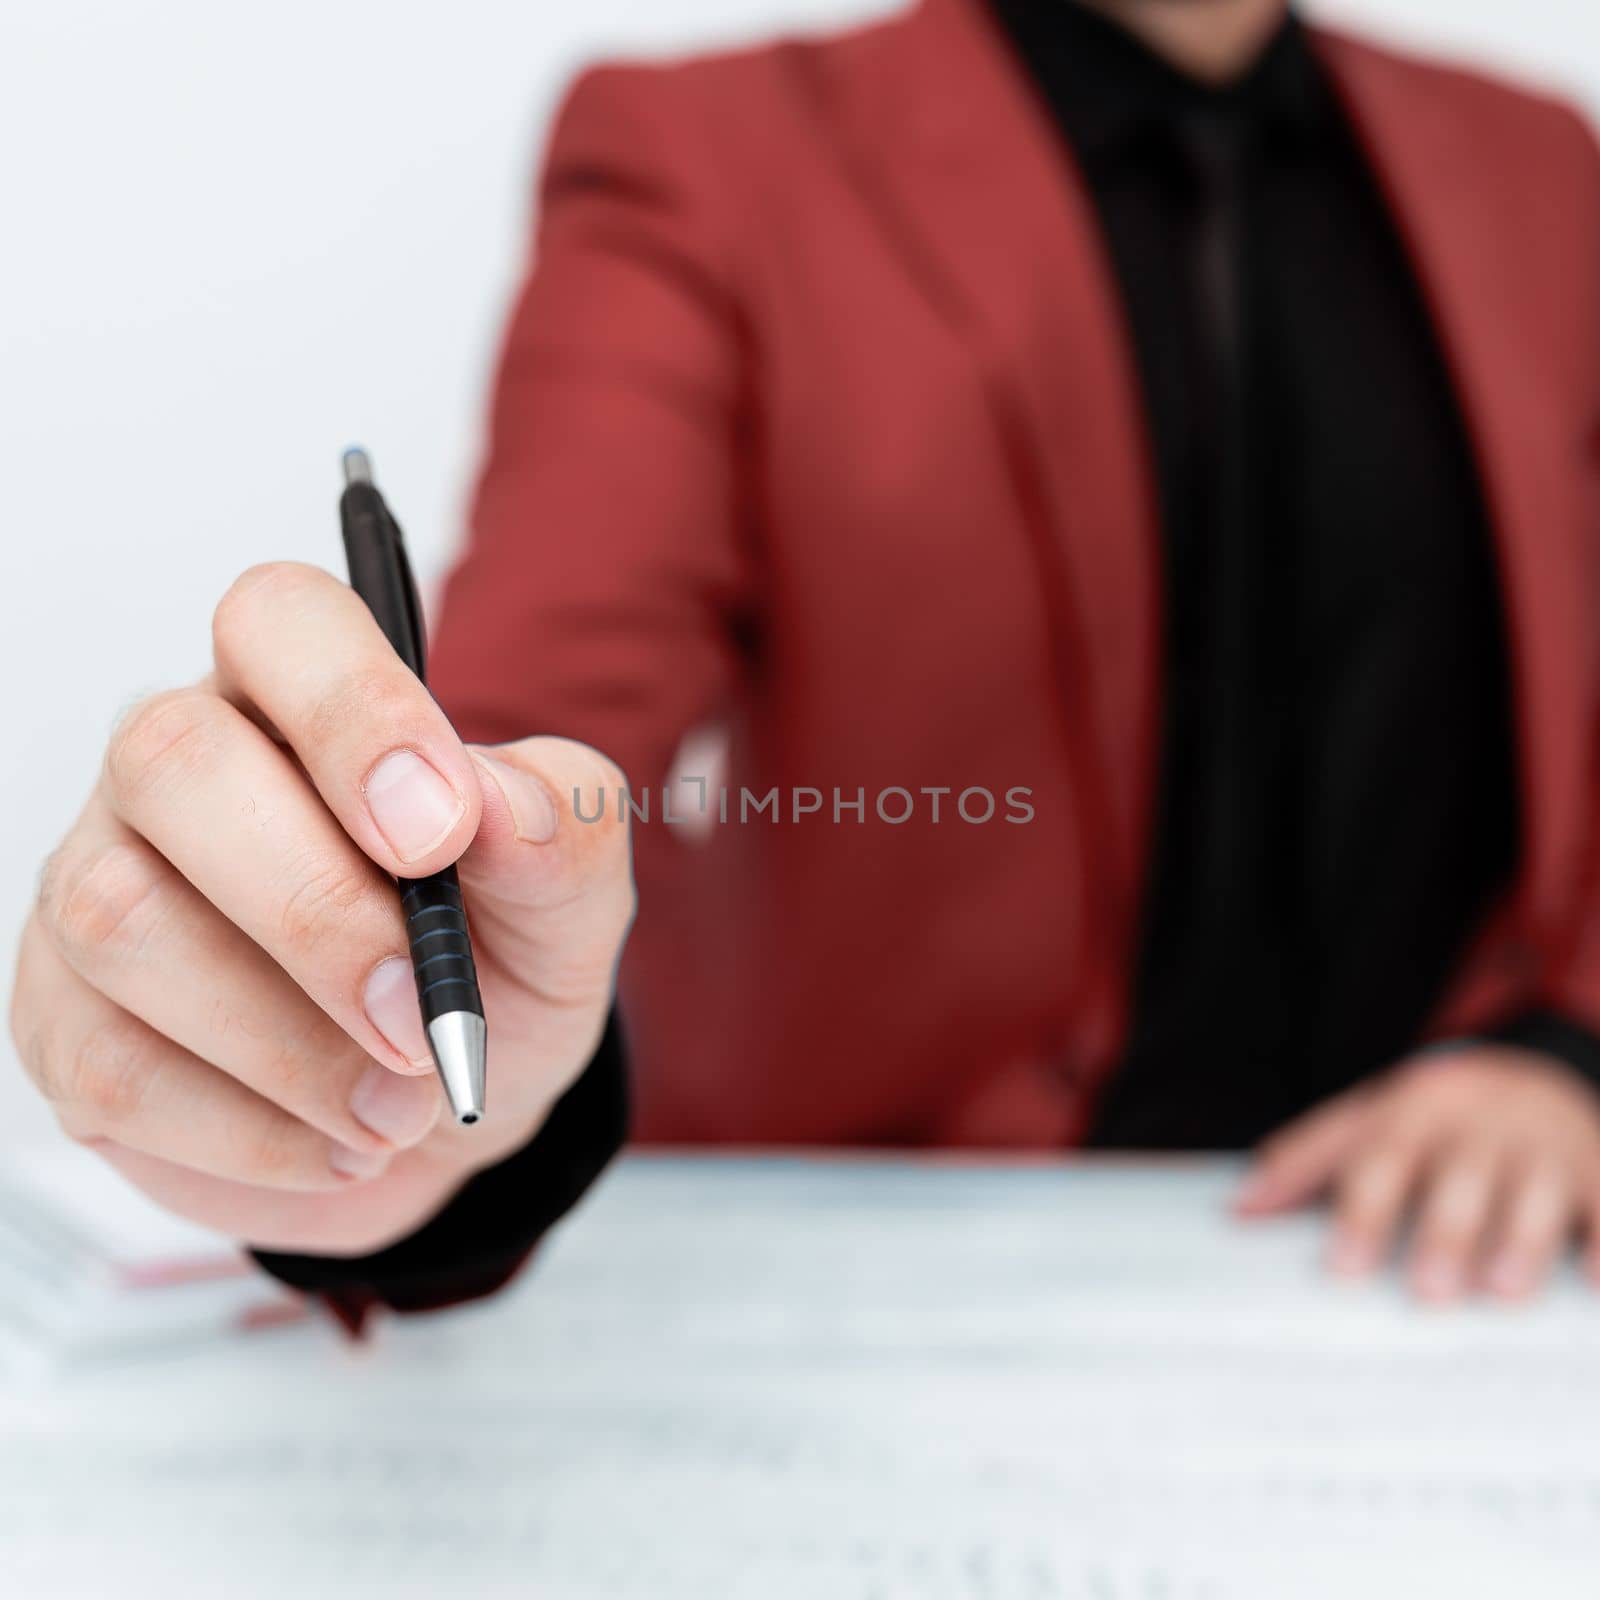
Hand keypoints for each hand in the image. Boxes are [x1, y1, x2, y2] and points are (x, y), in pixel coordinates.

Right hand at [8, 562, 632, 1256]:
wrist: (438, 1108)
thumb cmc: (495, 967)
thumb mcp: (569, 907)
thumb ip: (558, 837)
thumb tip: (495, 804)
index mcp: (303, 698)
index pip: (279, 619)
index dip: (354, 708)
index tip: (442, 830)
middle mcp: (178, 768)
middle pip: (173, 761)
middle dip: (317, 908)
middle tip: (428, 1018)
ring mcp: (98, 883)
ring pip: (123, 921)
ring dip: (288, 1044)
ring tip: (402, 1106)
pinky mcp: (62, 1018)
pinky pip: (109, 1065)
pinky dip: (251, 1129)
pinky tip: (341, 1142)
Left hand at [1235, 1045, 1599, 1301]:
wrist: (1530, 1071)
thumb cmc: (1430, 1118)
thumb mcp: (1365, 1121)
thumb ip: (1304, 1162)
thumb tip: (1238, 1210)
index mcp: (1415, 1109)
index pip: (1382, 1158)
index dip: (1362, 1212)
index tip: (1344, 1266)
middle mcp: (1480, 1122)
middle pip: (1460, 1177)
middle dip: (1444, 1234)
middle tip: (1427, 1294)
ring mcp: (1543, 1143)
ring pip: (1533, 1191)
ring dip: (1519, 1242)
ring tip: (1501, 1292)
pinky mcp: (1597, 1166)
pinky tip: (1593, 1283)